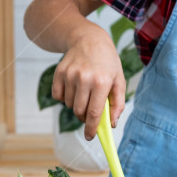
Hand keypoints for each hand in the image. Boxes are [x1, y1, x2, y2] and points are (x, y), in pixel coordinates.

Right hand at [51, 23, 125, 139]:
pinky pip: (57, 96)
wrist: (89, 39)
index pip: (94, 113)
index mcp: (101, 82)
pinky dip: (64, 97)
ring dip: (75, 104)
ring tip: (84, 91)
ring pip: (68, 104)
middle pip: (79, 111)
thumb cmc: (107, 62)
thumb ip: (117, 103)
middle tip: (90, 110)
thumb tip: (111, 123)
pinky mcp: (59, 73)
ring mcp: (70, 75)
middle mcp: (84, 78)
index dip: (91, 128)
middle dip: (84, 116)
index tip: (90, 137)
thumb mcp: (119, 80)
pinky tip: (73, 87)